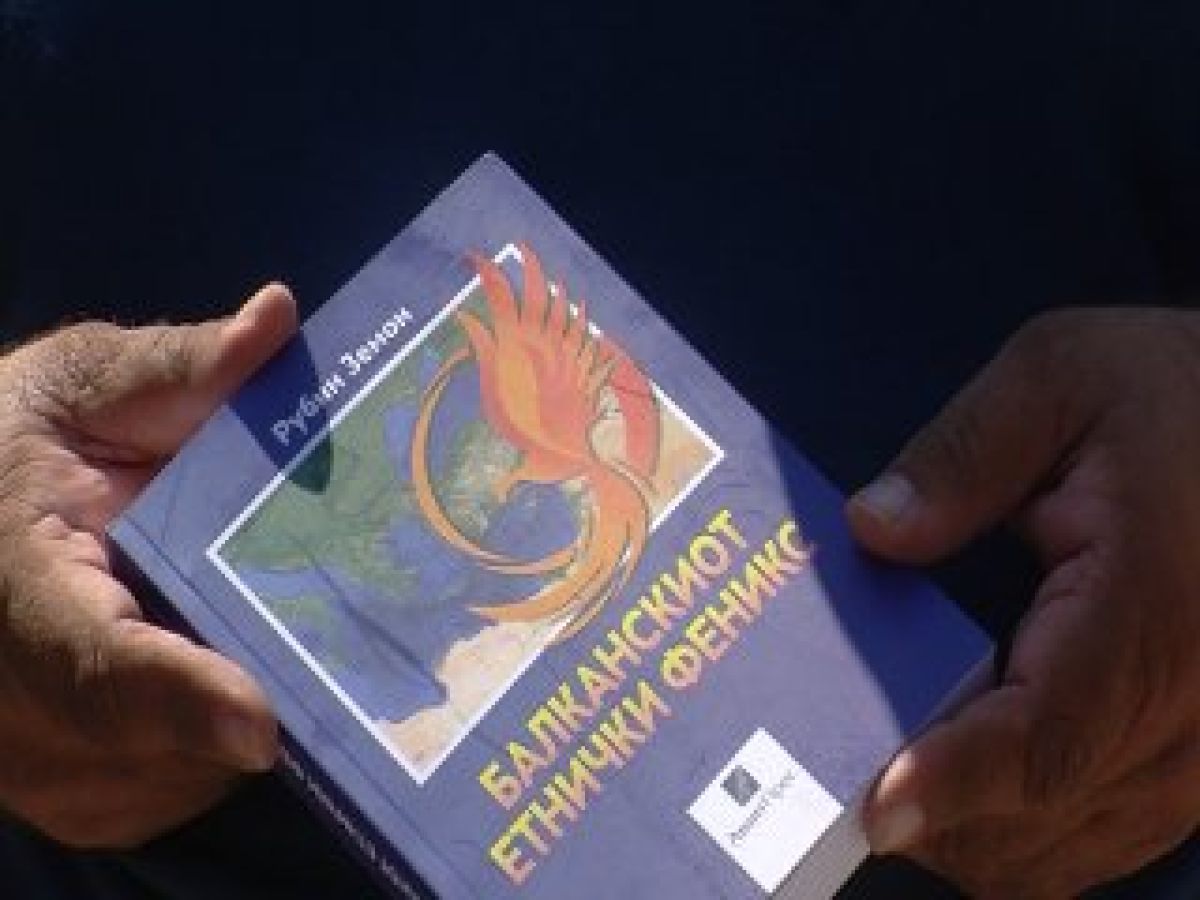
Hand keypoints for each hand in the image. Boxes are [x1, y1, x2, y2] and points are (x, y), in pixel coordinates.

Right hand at [0, 285, 296, 848]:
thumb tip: (278, 318)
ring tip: (301, 658)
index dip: (176, 694)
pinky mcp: (59, 781)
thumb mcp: (88, 382)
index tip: (262, 723)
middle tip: (362, 669)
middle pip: (146, 741)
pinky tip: (246, 686)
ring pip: (163, 784)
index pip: (90, 657)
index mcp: (9, 577)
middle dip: (252, 709)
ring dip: (239, 733)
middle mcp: (6, 690)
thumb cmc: (22, 435)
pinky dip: (212, 755)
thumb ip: (180, 366)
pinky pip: (158, 795)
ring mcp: (26, 752)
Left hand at [848, 309, 1199, 897]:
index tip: (874, 808)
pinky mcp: (1194, 757)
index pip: (1046, 733)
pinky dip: (1020, 831)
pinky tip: (958, 788)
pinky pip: (1100, 833)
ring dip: (968, 832)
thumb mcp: (1062, 379)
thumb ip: (964, 456)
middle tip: (829, 772)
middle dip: (934, 811)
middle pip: (1042, 811)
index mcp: (1150, 606)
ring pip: (1068, 846)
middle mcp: (1190, 702)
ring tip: (881, 775)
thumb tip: (873, 529)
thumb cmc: (1172, 394)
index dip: (956, 781)